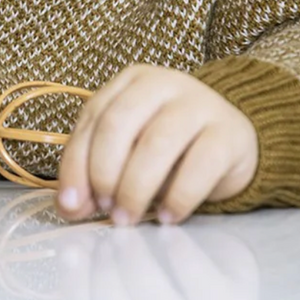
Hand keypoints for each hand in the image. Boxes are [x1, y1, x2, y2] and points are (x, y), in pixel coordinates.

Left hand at [55, 65, 257, 225]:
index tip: (72, 203)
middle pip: (119, 124)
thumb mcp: (128, 150)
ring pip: (157, 143)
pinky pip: (200, 164)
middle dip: (104, 172)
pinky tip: (168, 216)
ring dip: (136, 188)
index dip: (78, 163)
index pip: (93, 117)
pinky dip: (179, 196)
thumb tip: (69, 206)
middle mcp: (162, 82)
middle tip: (106, 208)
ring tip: (129, 217)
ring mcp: (198, 103)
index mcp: (130, 81)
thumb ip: (95, 171)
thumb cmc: (169, 145)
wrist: (230, 139)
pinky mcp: (228, 132)